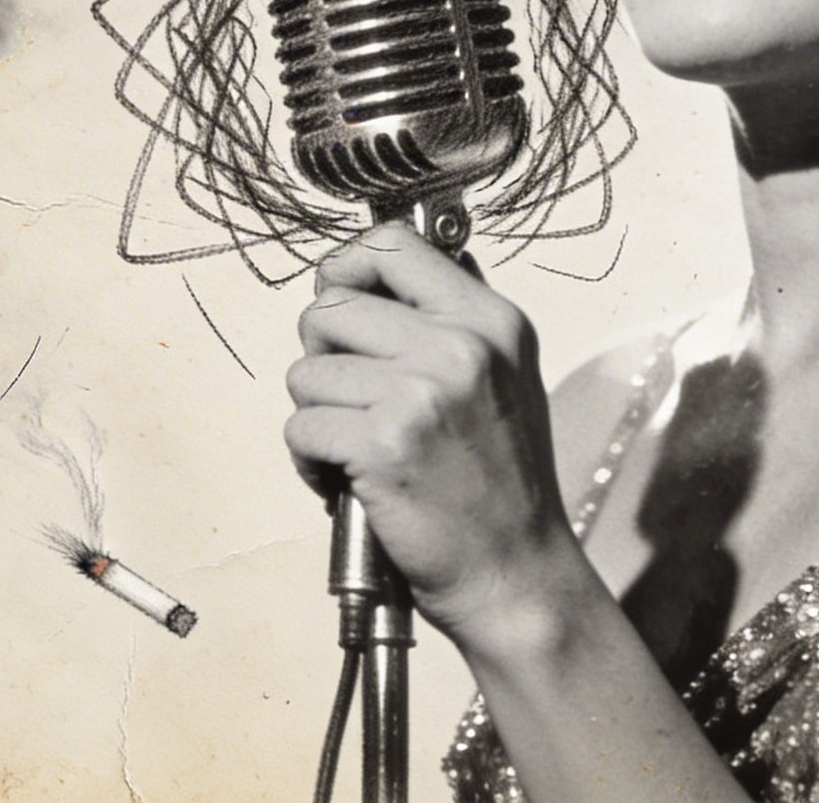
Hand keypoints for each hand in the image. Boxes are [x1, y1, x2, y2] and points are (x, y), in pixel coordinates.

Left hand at [283, 222, 580, 642]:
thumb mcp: (505, 376)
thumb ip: (454, 320)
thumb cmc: (503, 485)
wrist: (517, 573)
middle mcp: (459, 345)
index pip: (392, 244)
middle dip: (323, 355)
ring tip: (355, 449)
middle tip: (351, 399)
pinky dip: (309, 460)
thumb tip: (389, 268)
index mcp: (490, 319)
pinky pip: (300, 427)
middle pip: (330, 306)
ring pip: (306, 372)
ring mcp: (421, 392)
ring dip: (317, 415)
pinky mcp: (382, 444)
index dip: (347, 266)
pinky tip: (344, 481)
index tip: (341, 300)